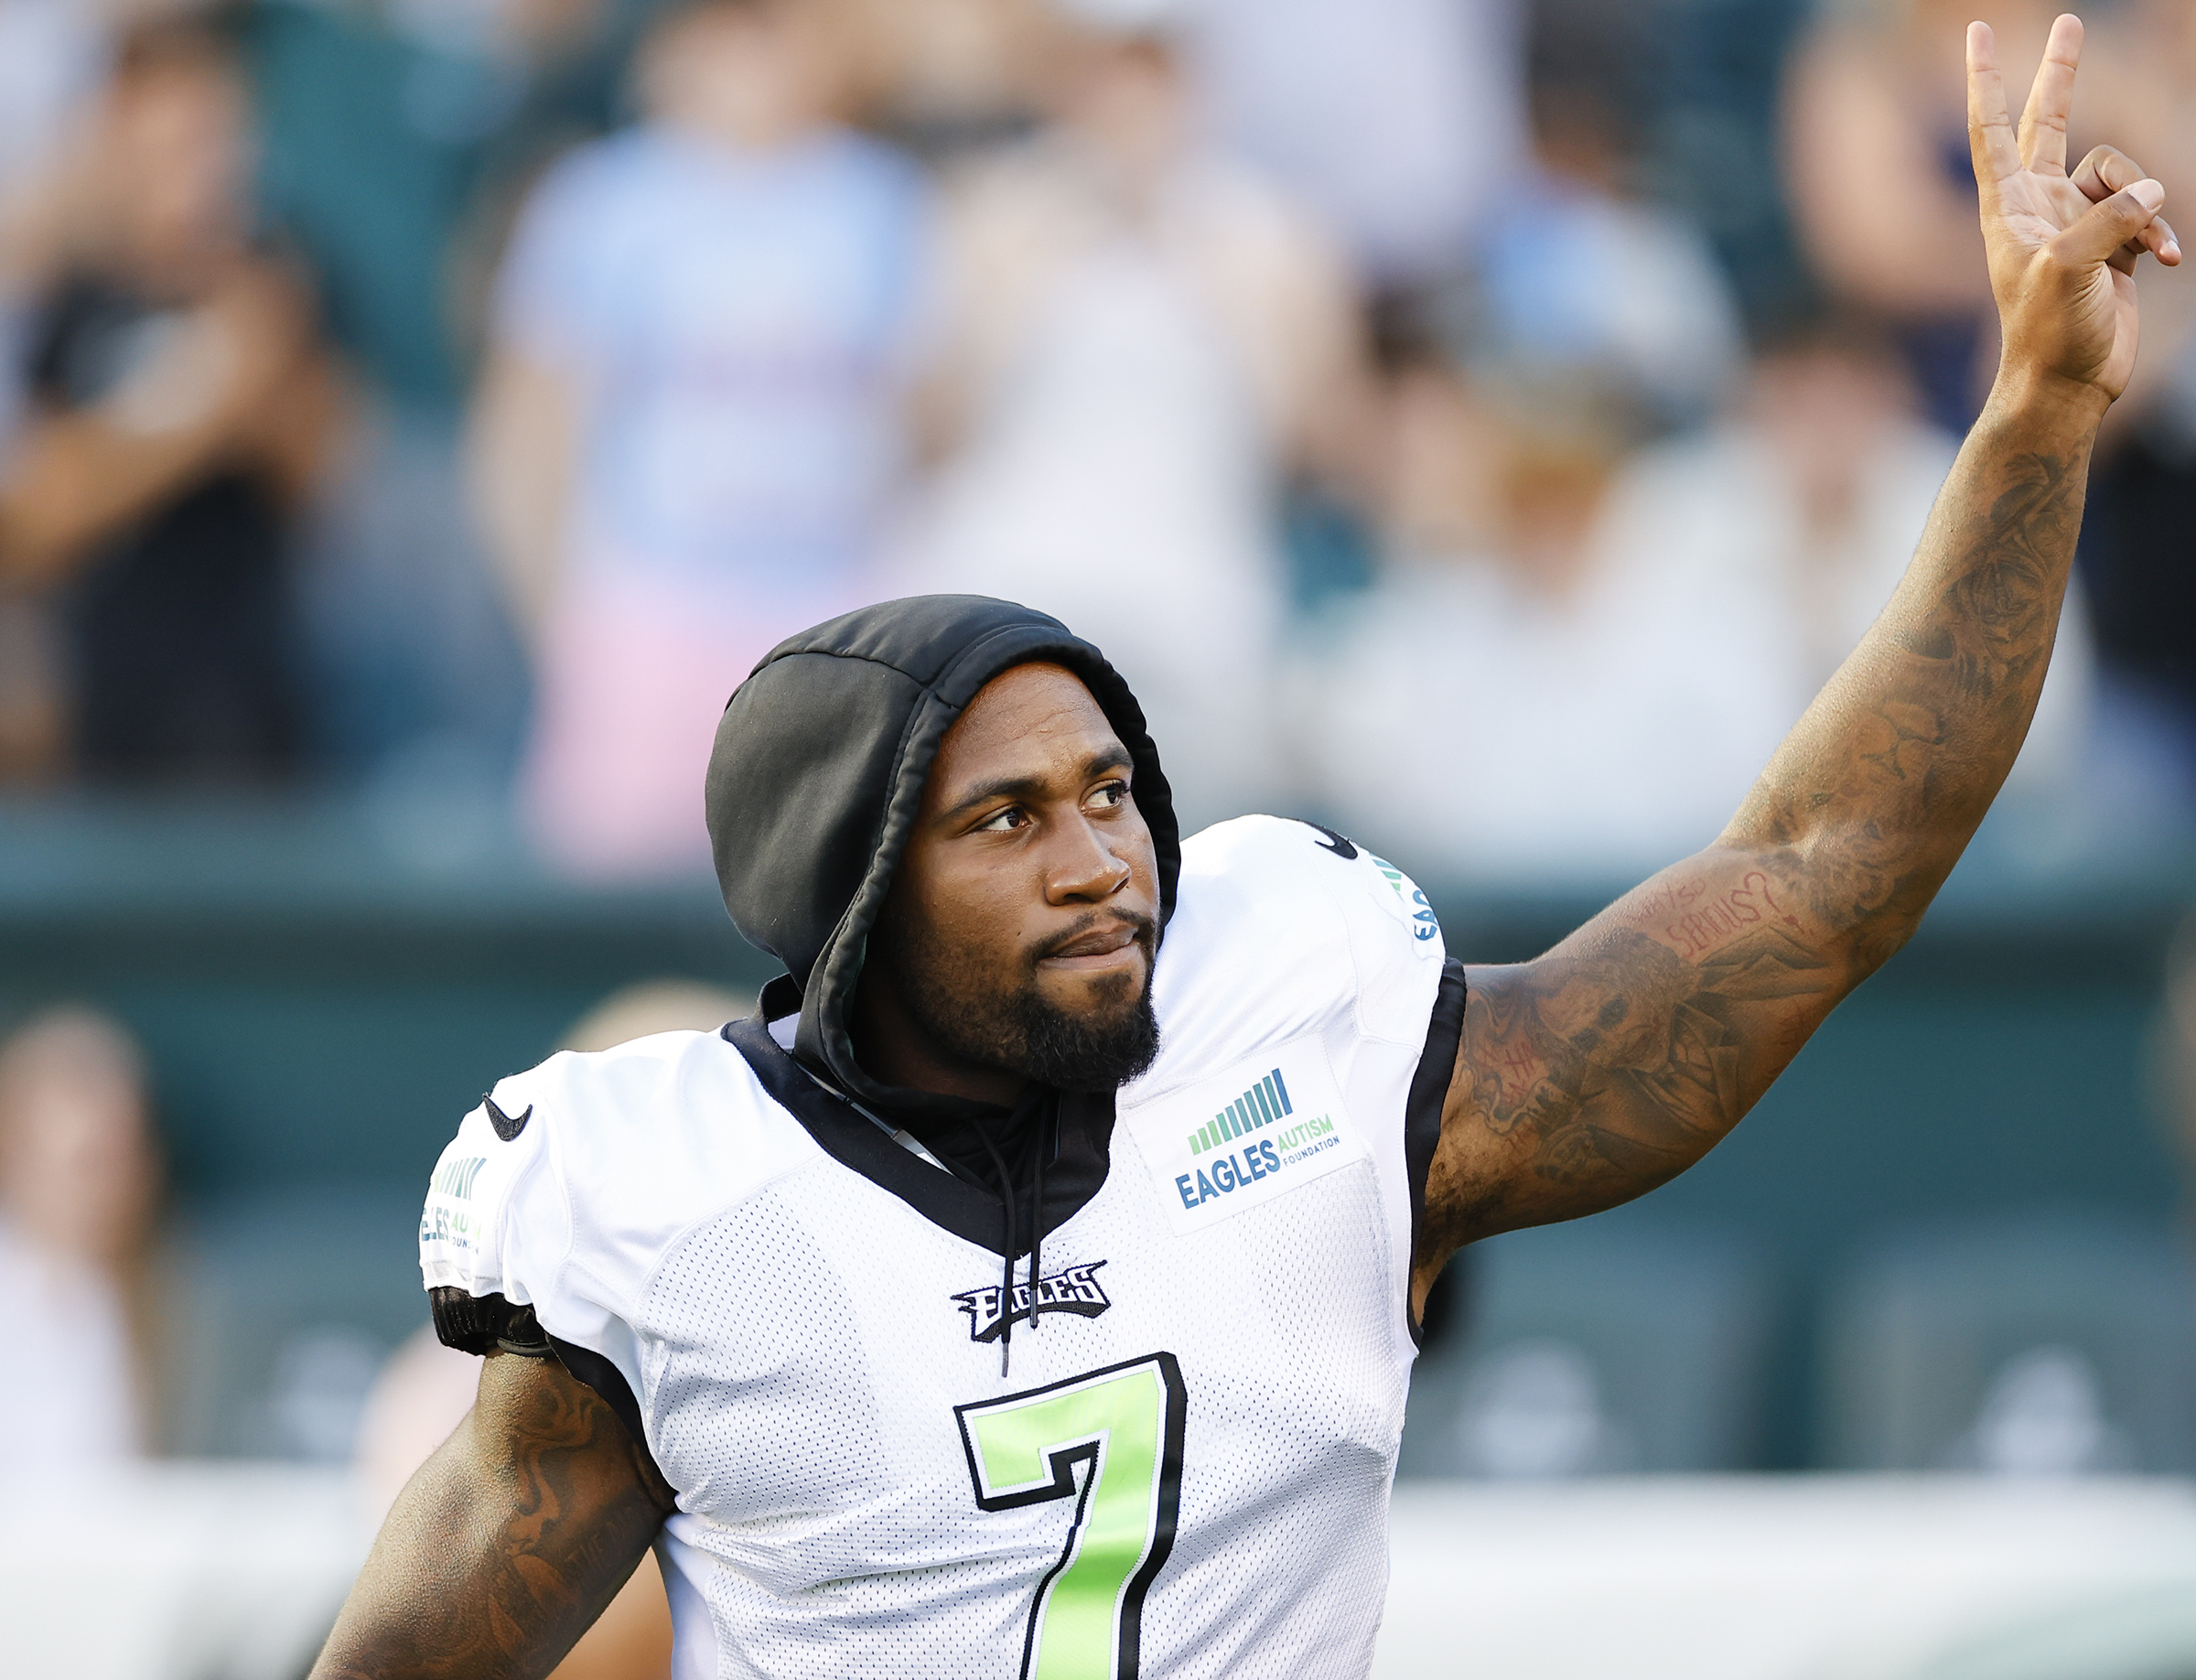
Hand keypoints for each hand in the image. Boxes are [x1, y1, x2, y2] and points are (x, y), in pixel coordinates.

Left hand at [1969, 13, 2179, 410]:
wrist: (2068, 383)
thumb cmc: (2048, 332)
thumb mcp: (2068, 269)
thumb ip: (2108, 219)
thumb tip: (2151, 189)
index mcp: (2008, 206)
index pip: (1994, 128)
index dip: (1988, 79)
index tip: (1974, 32)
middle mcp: (2038, 205)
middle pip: (2051, 121)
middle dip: (2064, 74)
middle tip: (2070, 21)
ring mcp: (2075, 221)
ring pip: (2123, 172)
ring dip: (2145, 203)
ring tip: (2149, 247)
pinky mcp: (2109, 242)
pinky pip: (2147, 210)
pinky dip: (2160, 231)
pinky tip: (2167, 261)